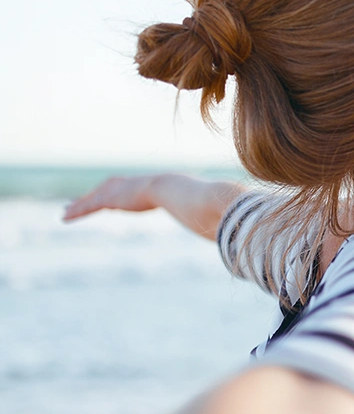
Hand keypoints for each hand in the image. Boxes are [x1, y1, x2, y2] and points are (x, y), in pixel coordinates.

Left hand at [63, 173, 247, 239]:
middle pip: (113, 188)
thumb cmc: (200, 203)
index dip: (124, 194)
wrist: (187, 195)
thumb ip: (210, 218)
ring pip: (98, 197)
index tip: (117, 199)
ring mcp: (126, 189)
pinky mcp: (117, 198)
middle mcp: (138, 185)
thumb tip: (228, 229)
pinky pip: (93, 205)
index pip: (136, 189)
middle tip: (81, 202)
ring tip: (66, 213)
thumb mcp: (205, 211)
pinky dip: (79, 211)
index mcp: (158, 186)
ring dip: (82, 204)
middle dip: (97, 195)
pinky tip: (65, 217)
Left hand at [63, 175, 156, 220]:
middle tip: (67, 207)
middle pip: (91, 195)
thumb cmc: (163, 191)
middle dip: (79, 202)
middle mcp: (111, 185)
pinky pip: (86, 208)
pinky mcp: (106, 200)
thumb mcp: (153, 195)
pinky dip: (75, 213)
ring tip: (63, 216)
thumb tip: (155, 200)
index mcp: (122, 182)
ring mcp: (108, 192)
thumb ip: (148, 198)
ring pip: (86, 202)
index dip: (92, 197)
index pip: (103, 191)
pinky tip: (65, 218)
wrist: (162, 188)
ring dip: (74, 210)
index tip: (84, 201)